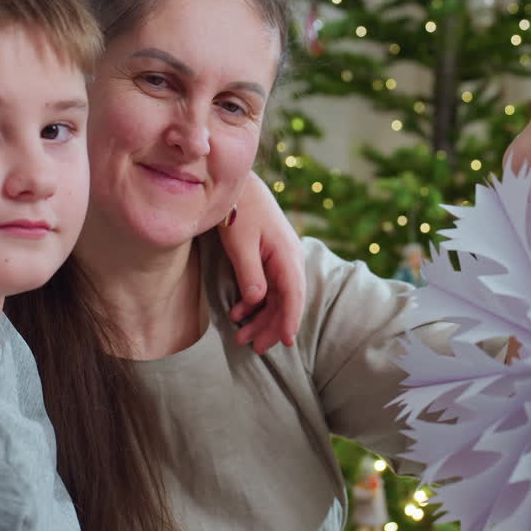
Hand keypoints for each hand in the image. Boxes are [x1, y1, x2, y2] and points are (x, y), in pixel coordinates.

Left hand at [218, 173, 305, 352]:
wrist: (238, 183)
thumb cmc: (238, 209)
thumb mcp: (240, 243)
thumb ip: (250, 273)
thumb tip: (258, 300)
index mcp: (286, 255)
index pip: (293, 295)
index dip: (290, 320)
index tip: (287, 342)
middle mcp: (289, 258)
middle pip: (286, 301)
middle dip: (271, 326)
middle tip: (253, 347)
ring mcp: (281, 258)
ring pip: (277, 296)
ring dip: (261, 318)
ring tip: (242, 337)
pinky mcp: (270, 257)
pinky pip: (269, 287)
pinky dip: (255, 302)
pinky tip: (239, 313)